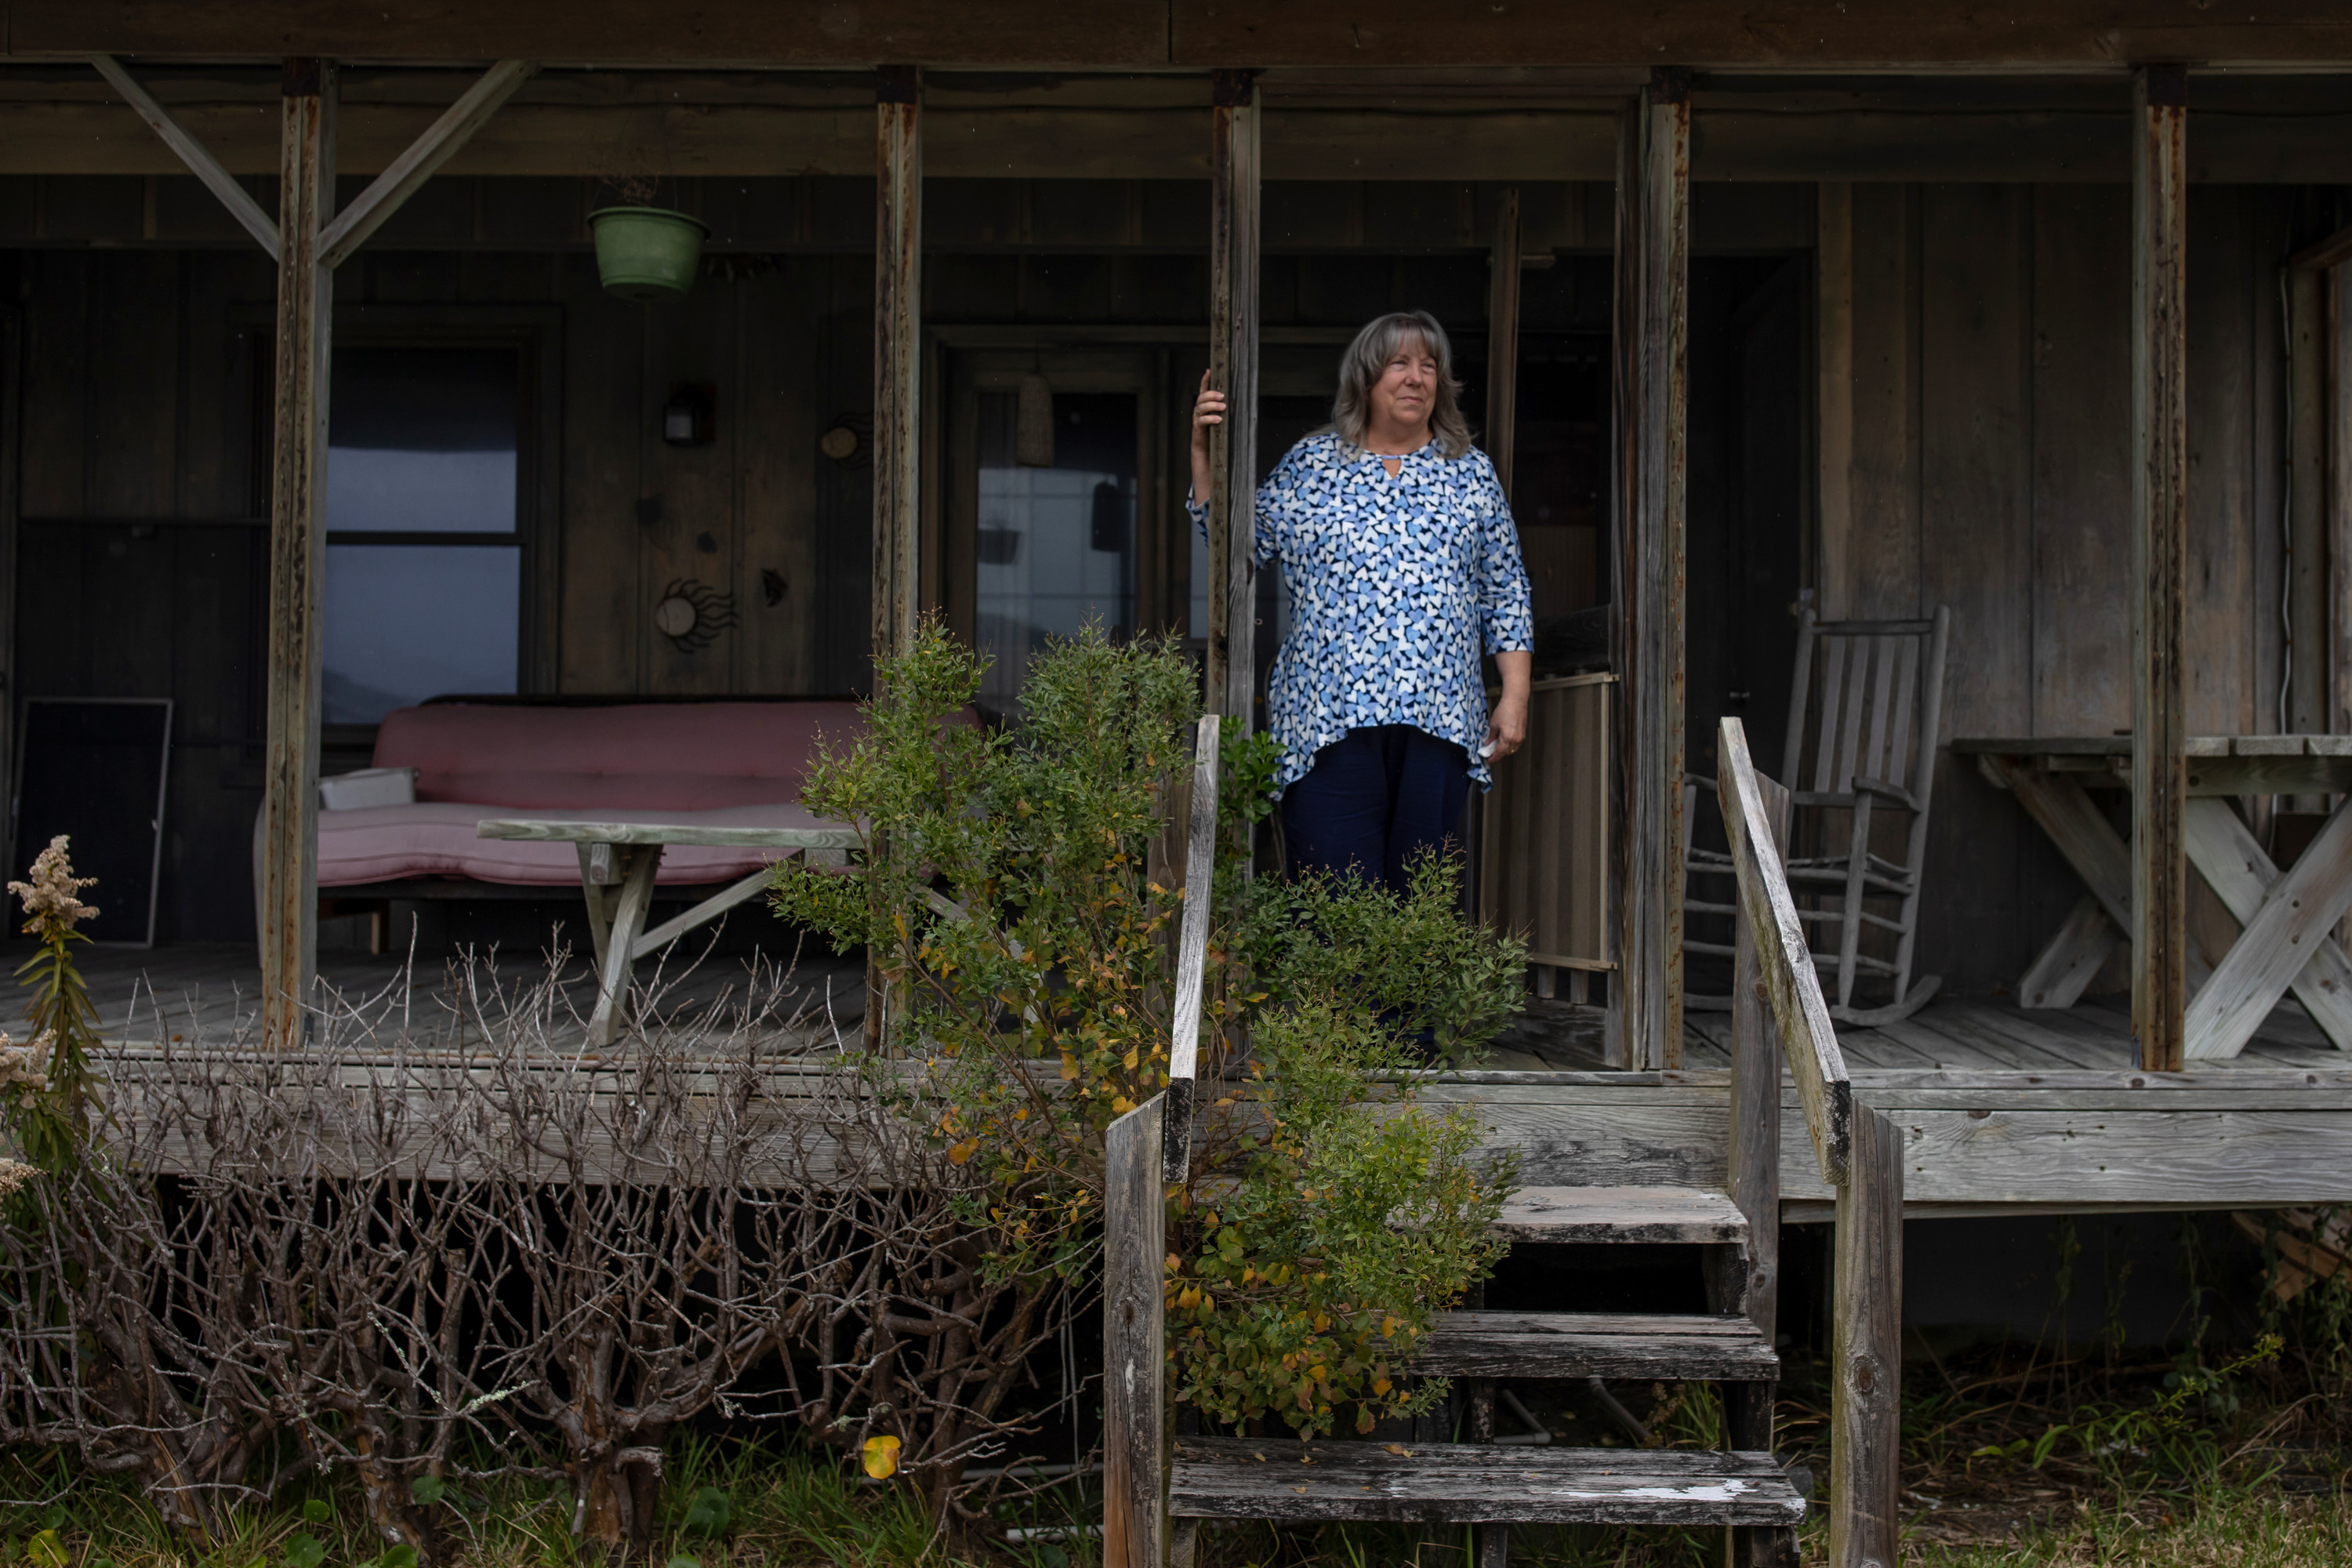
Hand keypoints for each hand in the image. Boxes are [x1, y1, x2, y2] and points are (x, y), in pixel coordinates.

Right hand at [1189, 369, 1225, 505]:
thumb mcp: (1224, 423)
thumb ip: (1229, 413)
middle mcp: (1199, 412)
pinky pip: (1201, 422)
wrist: (1208, 456)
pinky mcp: (1198, 431)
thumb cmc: (1218, 438)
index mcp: (1205, 408)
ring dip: (1211, 405)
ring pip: (1200, 407)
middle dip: (1211, 394)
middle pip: (1201, 397)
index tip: (1209, 370)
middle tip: (1223, 395)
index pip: (1203, 391)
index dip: (1205, 381)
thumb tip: (1247, 402)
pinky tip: (1219, 420)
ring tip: (1223, 406)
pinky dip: (1210, 419)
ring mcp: (1197, 421)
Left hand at [1485, 692, 1528, 761]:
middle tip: (1490, 753)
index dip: (1494, 758)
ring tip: (1496, 747)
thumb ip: (1491, 736)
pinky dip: (1509, 745)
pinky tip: (1503, 741)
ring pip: (1512, 749)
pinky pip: (1516, 743)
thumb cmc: (1505, 710)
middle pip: (1506, 752)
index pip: (1500, 753)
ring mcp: (1521, 737)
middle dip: (1498, 754)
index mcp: (1508, 738)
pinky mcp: (1523, 733)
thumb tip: (1488, 743)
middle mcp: (1516, 739)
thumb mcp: (1494, 724)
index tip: (1489, 760)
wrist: (1516, 701)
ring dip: (1504, 750)